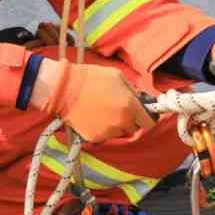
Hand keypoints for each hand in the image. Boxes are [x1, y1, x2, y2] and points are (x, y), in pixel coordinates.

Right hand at [31, 60, 154, 142]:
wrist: (65, 89)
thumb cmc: (92, 78)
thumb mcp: (117, 76)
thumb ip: (133, 90)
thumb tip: (140, 100)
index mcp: (130, 106)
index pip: (148, 123)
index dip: (146, 118)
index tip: (142, 115)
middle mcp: (121, 122)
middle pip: (133, 128)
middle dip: (129, 120)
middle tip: (118, 109)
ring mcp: (108, 132)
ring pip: (118, 132)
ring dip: (115, 124)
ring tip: (103, 111)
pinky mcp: (95, 138)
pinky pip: (104, 135)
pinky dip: (102, 128)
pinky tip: (93, 117)